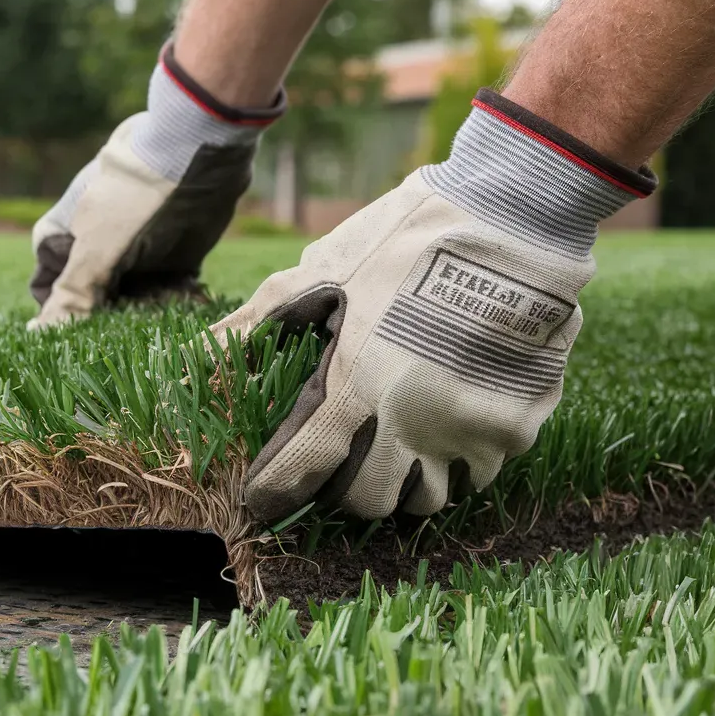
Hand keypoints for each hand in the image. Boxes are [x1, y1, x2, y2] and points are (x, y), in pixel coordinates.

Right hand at [28, 45, 283, 329]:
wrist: (195, 153)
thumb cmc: (133, 198)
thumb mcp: (96, 250)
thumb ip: (73, 294)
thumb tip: (38, 335)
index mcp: (65, 239)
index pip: (51, 289)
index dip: (63, 312)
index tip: (80, 333)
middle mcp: (99, 247)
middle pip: (98, 299)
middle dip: (112, 319)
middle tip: (130, 334)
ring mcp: (136, 251)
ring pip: (135, 299)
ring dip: (148, 313)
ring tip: (163, 317)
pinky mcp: (173, 255)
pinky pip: (169, 290)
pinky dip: (176, 301)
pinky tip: (187, 305)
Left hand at [213, 89, 655, 522]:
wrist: (513, 214)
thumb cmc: (404, 240)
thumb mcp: (321, 274)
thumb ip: (256, 325)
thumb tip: (197, 355)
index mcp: (354, 389)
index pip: (299, 474)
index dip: (272, 491)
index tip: (261, 494)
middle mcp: (413, 426)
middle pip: (363, 501)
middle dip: (337, 487)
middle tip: (331, 459)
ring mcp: (472, 432)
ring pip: (425, 499)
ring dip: (397, 483)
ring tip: (386, 448)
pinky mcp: (518, 426)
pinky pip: (478, 474)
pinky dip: (452, 465)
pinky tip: (439, 429)